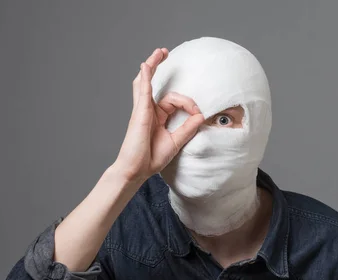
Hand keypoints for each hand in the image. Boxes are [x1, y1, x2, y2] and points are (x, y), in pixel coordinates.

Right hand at [112, 48, 204, 182]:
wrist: (136, 170)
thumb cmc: (151, 158)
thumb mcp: (176, 141)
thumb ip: (188, 128)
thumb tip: (201, 115)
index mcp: (156, 116)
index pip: (174, 100)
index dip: (188, 103)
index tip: (197, 114)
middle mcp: (147, 110)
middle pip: (153, 84)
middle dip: (158, 67)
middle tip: (164, 53)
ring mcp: (142, 110)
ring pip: (145, 82)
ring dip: (151, 65)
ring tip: (158, 52)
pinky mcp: (140, 112)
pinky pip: (143, 90)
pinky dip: (146, 77)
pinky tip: (147, 66)